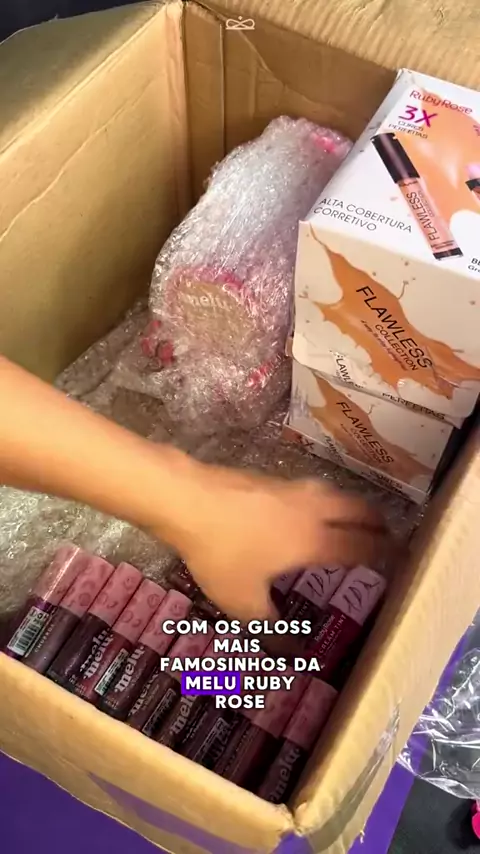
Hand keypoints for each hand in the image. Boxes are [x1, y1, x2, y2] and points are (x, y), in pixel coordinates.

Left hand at [151, 463, 390, 621]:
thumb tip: (291, 651)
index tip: (399, 559)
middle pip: (358, 511)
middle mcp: (312, 510)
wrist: (187, 499)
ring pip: (335, 495)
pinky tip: (307, 509)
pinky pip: (311, 490)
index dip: (383, 553)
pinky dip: (324, 500)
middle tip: (385, 534)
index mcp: (314, 541)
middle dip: (376, 523)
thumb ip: (270, 626)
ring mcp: (291, 489)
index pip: (361, 547)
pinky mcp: (270, 478)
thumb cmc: (221, 553)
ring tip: (351, 519)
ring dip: (351, 507)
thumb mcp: (242, 601)